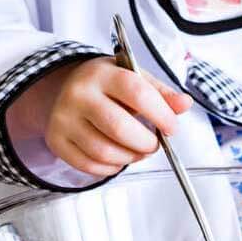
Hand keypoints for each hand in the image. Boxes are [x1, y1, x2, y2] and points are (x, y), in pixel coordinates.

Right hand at [9, 56, 191, 178]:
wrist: (63, 87)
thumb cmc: (105, 83)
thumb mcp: (132, 76)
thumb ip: (160, 92)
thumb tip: (185, 104)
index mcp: (102, 73)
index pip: (137, 93)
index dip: (161, 114)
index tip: (171, 127)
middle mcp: (79, 94)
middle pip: (119, 128)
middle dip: (146, 143)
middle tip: (155, 143)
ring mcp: (64, 119)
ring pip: (105, 152)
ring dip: (131, 158)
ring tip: (138, 150)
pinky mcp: (57, 141)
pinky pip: (90, 166)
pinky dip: (112, 167)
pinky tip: (119, 157)